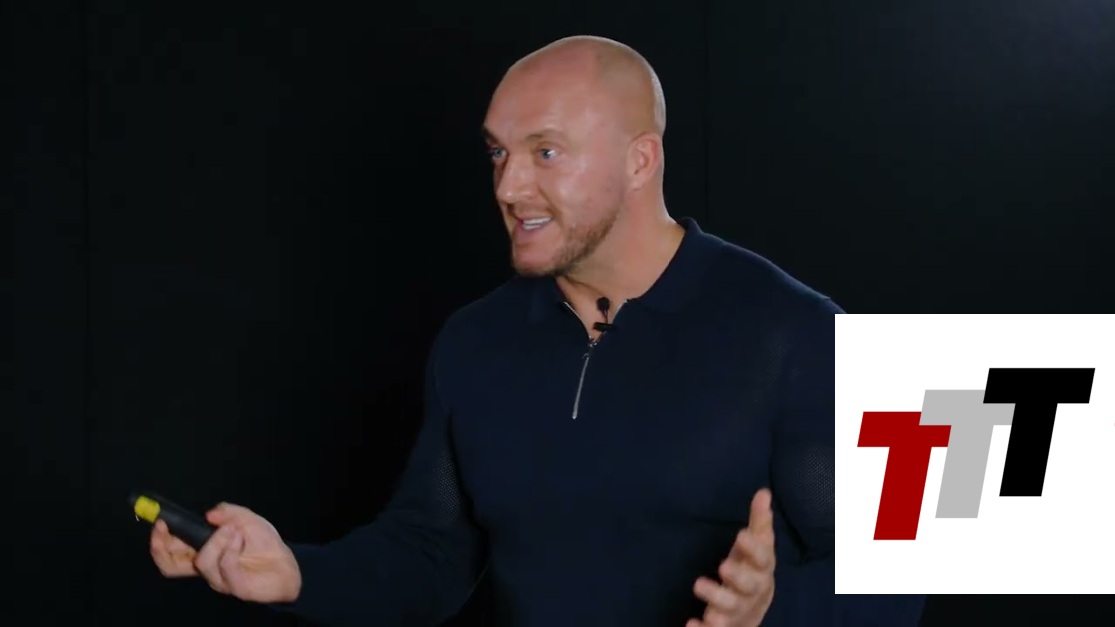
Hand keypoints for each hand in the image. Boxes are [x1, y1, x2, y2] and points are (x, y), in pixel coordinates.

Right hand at [149, 502, 302, 603]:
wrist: (287, 563)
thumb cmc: (264, 543)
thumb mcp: (247, 518)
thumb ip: (228, 512)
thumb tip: (209, 514)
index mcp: (204, 551)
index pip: (172, 551)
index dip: (159, 539)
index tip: (158, 521)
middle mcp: (206, 566)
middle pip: (170, 566)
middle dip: (160, 547)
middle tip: (164, 528)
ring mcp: (218, 578)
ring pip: (202, 561)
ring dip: (217, 540)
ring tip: (235, 530)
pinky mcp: (234, 586)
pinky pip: (225, 567)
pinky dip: (232, 550)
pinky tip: (242, 540)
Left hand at [689, 488, 775, 626]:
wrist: (755, 609)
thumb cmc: (754, 571)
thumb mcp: (759, 546)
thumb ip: (760, 522)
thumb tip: (763, 492)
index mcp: (762, 570)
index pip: (762, 559)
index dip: (753, 548)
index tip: (740, 535)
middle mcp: (752, 591)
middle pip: (748, 586)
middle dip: (737, 577)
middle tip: (723, 565)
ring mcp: (738, 610)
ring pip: (731, 608)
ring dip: (717, 601)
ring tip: (702, 592)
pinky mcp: (723, 625)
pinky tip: (690, 625)